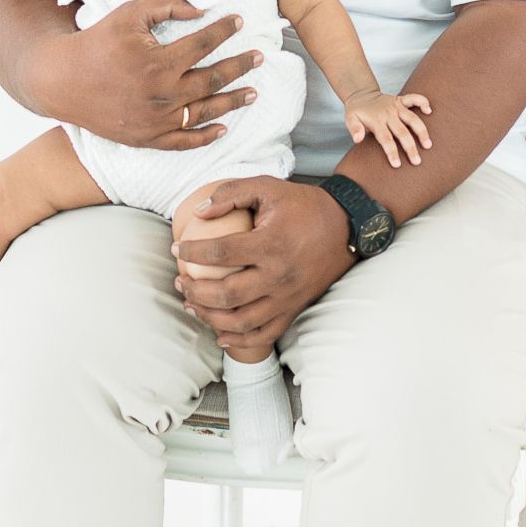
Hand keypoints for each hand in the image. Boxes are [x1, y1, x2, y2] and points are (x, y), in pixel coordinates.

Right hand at [35, 0, 263, 150]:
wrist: (63, 80)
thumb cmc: (97, 41)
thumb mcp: (129, 14)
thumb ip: (167, 4)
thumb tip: (201, 9)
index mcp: (159, 62)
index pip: (204, 44)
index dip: (224, 31)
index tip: (240, 22)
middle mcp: (162, 95)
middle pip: (213, 79)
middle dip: (240, 66)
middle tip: (260, 57)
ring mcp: (156, 121)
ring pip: (205, 112)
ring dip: (233, 102)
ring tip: (253, 92)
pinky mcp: (147, 138)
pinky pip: (184, 141)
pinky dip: (206, 137)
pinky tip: (224, 128)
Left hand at [172, 178, 354, 354]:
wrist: (348, 226)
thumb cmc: (304, 205)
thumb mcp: (268, 186)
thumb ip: (231, 193)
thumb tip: (199, 212)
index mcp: (270, 244)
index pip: (220, 253)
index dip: (192, 252)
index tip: (178, 248)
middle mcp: (278, 276)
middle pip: (225, 295)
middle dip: (194, 290)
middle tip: (180, 281)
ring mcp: (287, 297)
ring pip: (240, 321)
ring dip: (209, 316)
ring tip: (192, 303)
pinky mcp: (295, 309)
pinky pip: (264, 334)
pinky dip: (239, 339)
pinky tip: (220, 333)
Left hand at [341, 89, 432, 167]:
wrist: (362, 94)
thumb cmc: (357, 111)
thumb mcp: (350, 119)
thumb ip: (354, 129)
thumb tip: (357, 139)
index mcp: (376, 121)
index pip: (386, 139)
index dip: (392, 152)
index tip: (397, 165)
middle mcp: (388, 114)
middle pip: (402, 132)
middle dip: (410, 148)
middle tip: (417, 162)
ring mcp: (396, 106)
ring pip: (412, 118)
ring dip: (421, 131)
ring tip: (428, 145)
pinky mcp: (401, 100)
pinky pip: (414, 98)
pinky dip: (422, 101)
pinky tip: (429, 111)